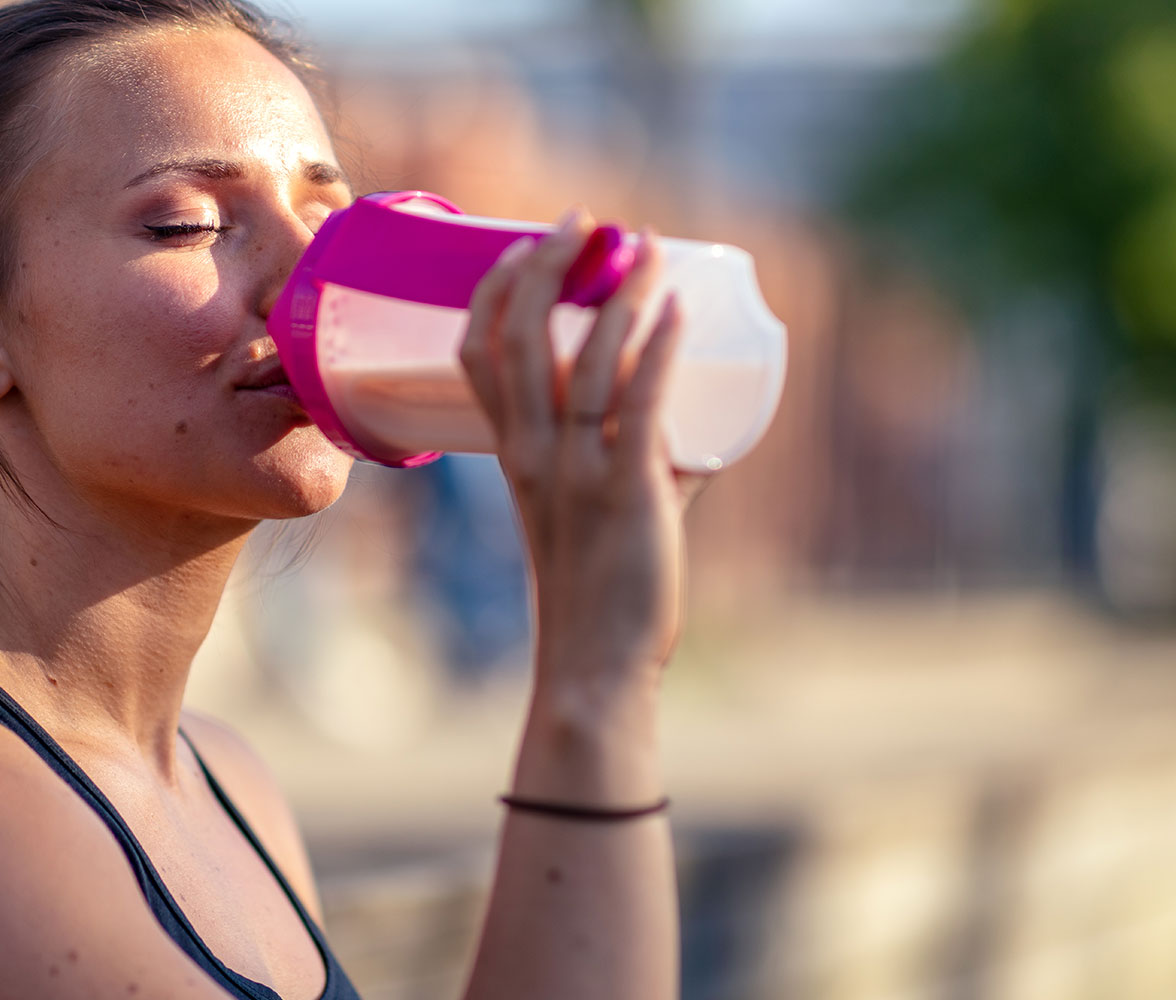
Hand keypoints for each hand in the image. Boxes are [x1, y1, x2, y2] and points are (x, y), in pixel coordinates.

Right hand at [458, 208, 710, 697]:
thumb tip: (698, 435)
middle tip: (585, 221)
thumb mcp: (596, 514)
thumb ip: (644, 468)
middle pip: (519, 336)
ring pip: (583, 360)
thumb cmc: (597, 595)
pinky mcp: (626, 492)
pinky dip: (657, 350)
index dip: (495, 288)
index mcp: (511, 454)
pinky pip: (638, 405)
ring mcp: (576, 471)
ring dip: (617, 294)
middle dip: (546, 266)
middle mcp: (532, 454)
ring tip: (647, 248)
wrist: (593, 666)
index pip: (477, 353)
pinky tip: (677, 312)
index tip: (526, 243)